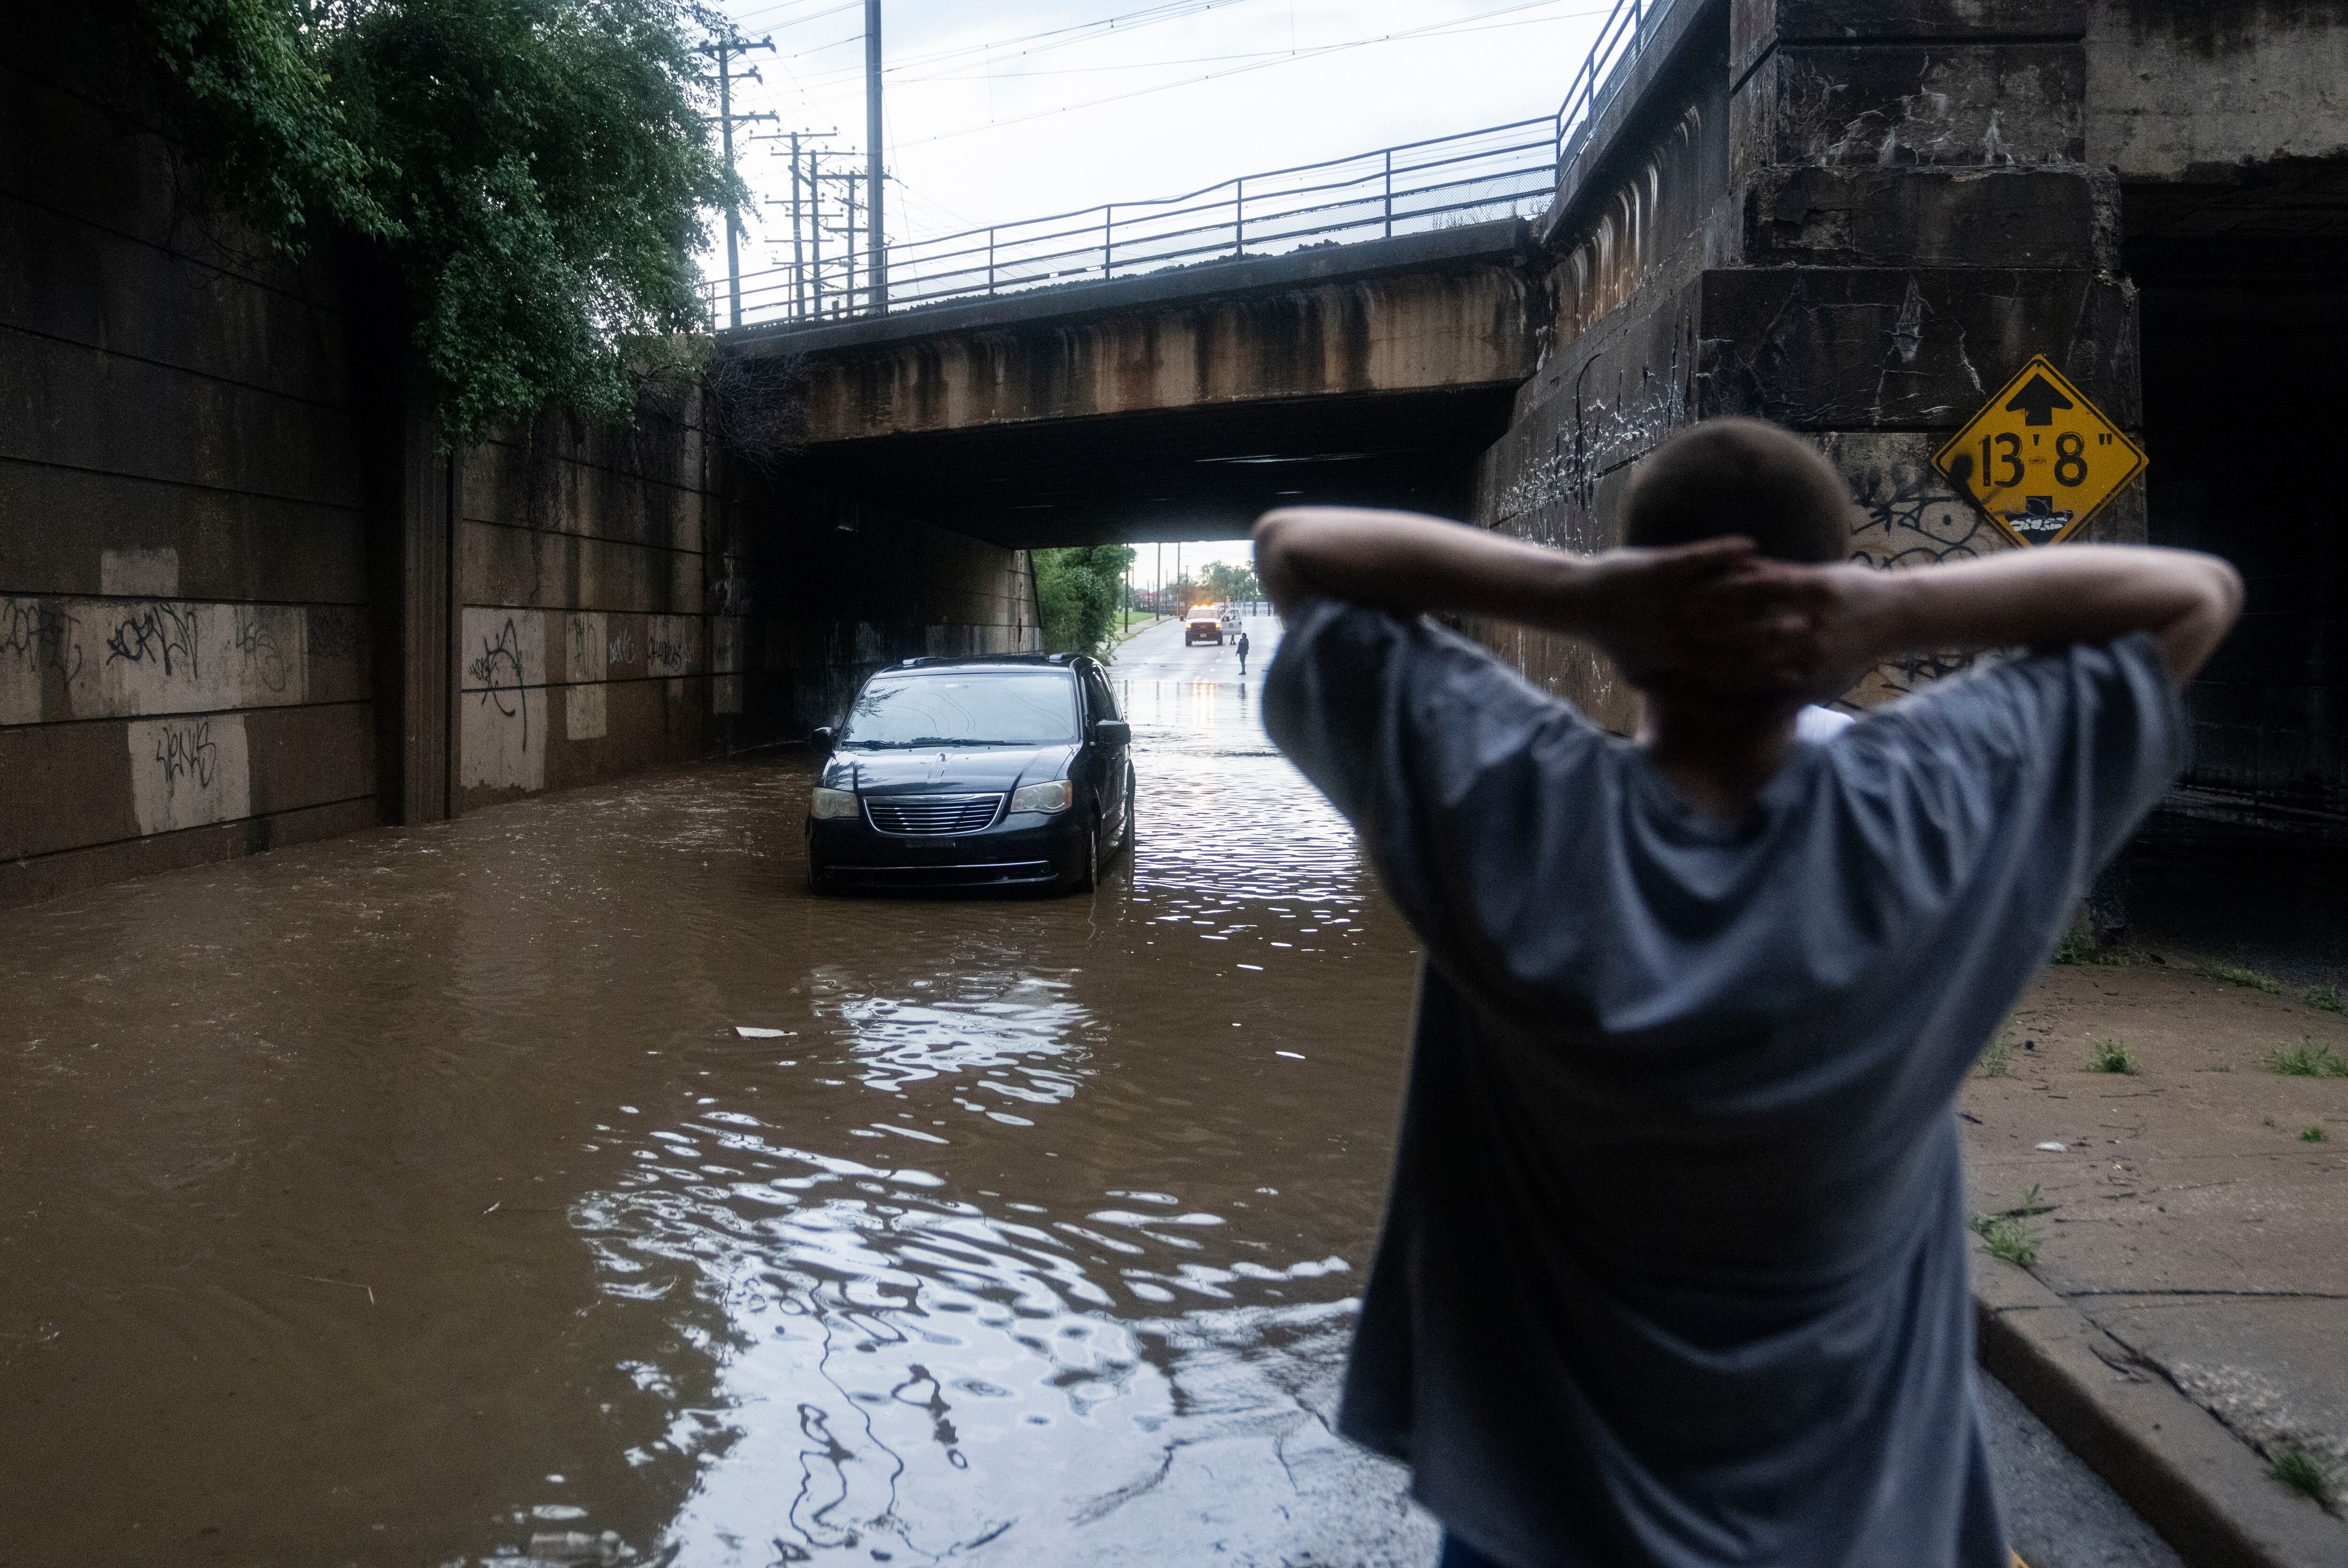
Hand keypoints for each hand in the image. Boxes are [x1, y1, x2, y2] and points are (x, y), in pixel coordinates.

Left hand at [1570, 538, 1818, 692]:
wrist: (1576, 602)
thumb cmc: (1615, 643)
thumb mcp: (1643, 678)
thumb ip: (1680, 695)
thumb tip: (1717, 715)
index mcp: (1672, 661)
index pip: (1726, 672)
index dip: (1762, 674)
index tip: (1797, 673)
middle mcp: (1672, 632)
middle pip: (1729, 636)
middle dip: (1769, 634)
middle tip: (1809, 628)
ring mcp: (1665, 599)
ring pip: (1718, 598)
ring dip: (1756, 592)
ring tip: (1791, 587)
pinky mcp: (1656, 569)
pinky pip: (1695, 560)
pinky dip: (1723, 553)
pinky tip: (1753, 545)